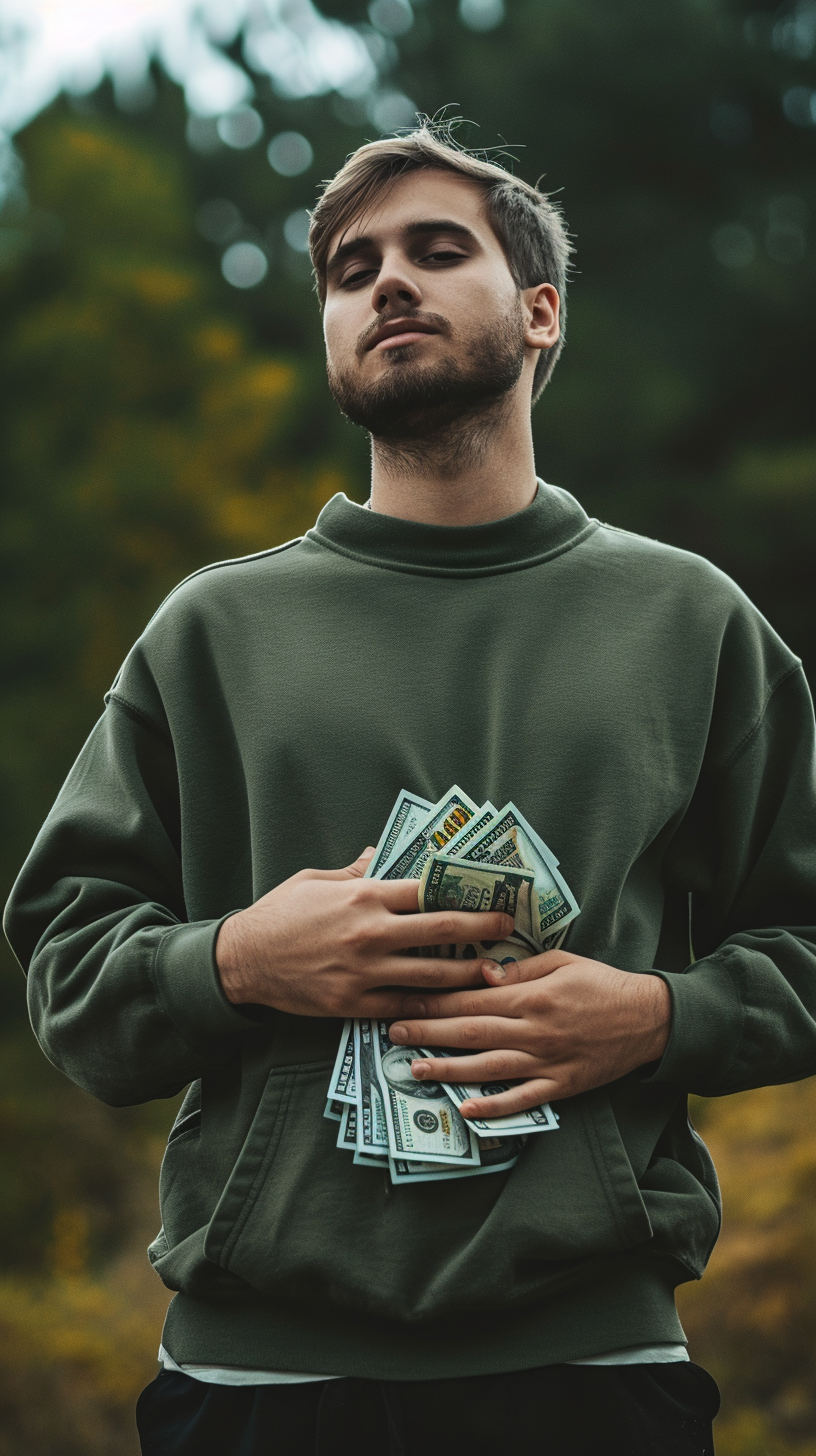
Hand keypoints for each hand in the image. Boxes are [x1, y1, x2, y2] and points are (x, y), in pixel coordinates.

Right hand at [216, 848, 513, 1018]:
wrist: (242, 961)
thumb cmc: (279, 914)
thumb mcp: (316, 879)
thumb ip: (356, 870)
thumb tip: (382, 856)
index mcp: (364, 895)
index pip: (426, 889)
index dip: (463, 889)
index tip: (489, 890)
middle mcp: (371, 933)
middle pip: (441, 929)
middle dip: (481, 928)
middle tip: (508, 928)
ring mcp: (364, 971)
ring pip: (432, 974)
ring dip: (468, 973)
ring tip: (493, 973)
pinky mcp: (354, 1003)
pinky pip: (404, 1004)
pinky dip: (431, 1004)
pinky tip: (453, 1004)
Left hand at [389, 949, 671, 1118]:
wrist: (649, 1019)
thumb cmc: (601, 984)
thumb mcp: (562, 961)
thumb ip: (521, 969)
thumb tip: (484, 974)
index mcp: (532, 996)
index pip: (473, 998)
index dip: (436, 1000)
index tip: (405, 999)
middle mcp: (535, 1030)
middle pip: (471, 1032)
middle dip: (429, 1033)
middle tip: (394, 1033)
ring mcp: (547, 1061)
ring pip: (489, 1067)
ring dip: (449, 1070)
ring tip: (415, 1070)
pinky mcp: (561, 1086)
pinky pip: (523, 1100)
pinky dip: (495, 1107)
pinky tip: (467, 1111)